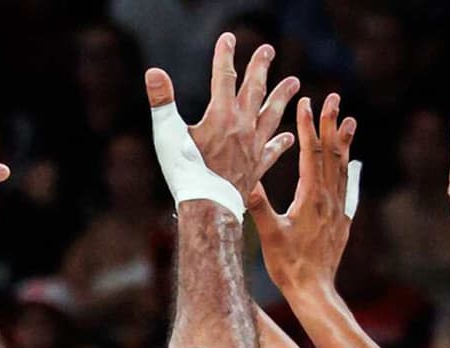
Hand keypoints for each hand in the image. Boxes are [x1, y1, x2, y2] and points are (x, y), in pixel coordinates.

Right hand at [146, 34, 298, 204]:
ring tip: (295, 82)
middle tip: (268, 50)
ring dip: (282, 97)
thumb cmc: (185, 173)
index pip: (224, 77)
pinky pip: (273, 151)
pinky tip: (289, 137)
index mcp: (222, 116)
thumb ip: (162, 102)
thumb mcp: (167, 134)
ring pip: (271, 116)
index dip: (225, 55)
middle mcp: (243, 128)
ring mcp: (253, 147)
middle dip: (260, 68)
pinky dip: (280, 142)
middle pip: (254, 90)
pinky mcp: (257, 167)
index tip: (229, 38)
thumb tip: (154, 72)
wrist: (209, 208)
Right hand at [247, 95, 356, 297]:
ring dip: (344, 143)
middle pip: (331, 154)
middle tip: (334, 98)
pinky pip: (348, 190)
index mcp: (311, 198)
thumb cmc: (288, 265)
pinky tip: (354, 165)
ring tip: (349, 120)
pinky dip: (350, 172)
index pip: (311, 153)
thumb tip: (244, 181)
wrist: (314, 292)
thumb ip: (259, 206)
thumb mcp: (269, 234)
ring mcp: (338, 211)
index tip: (306, 101)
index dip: (308, 125)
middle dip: (331, 124)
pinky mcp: (342, 223)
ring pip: (343, 169)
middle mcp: (329, 200)